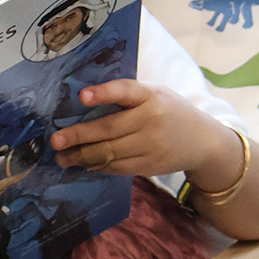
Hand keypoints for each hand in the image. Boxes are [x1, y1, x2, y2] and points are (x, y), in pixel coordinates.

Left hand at [48, 81, 240, 187]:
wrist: (203, 141)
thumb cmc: (171, 111)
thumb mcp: (156, 94)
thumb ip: (129, 96)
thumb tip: (84, 102)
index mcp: (152, 95)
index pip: (126, 91)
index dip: (104, 93)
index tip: (82, 96)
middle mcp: (151, 119)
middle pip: (109, 129)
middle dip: (78, 136)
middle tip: (55, 141)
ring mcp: (150, 145)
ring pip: (109, 153)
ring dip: (82, 156)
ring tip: (62, 157)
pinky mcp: (149, 165)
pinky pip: (117, 167)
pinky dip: (98, 166)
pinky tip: (84, 163)